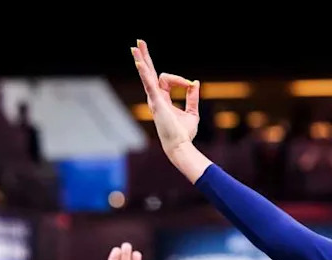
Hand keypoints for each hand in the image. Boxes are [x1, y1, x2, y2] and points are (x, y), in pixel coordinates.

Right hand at [131, 39, 199, 156]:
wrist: (180, 145)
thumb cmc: (184, 133)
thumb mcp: (192, 112)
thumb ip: (192, 97)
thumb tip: (195, 83)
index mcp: (162, 98)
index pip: (167, 79)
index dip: (181, 80)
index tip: (191, 85)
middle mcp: (155, 97)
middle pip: (148, 73)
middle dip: (144, 57)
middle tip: (138, 42)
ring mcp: (154, 99)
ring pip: (146, 76)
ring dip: (142, 60)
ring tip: (135, 47)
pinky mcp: (156, 102)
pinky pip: (149, 85)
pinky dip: (145, 75)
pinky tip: (140, 64)